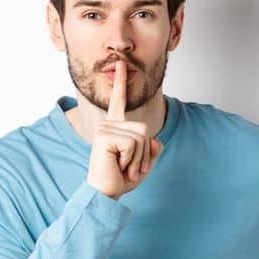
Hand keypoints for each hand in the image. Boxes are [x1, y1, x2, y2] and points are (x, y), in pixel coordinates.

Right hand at [85, 60, 163, 199]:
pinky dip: (132, 160)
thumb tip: (154, 141)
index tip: (122, 64)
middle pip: (145, 129)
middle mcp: (108, 124)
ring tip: (123, 167)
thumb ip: (152, 149)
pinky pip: (134, 144)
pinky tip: (118, 166)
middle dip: (144, 154)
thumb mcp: (144, 163)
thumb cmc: (120, 179)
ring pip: (141, 137)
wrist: (105, 194)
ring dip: (138, 159)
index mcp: (115, 127)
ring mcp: (105, 128)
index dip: (121, 83)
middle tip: (128, 167)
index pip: (119, 102)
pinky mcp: (104, 136)